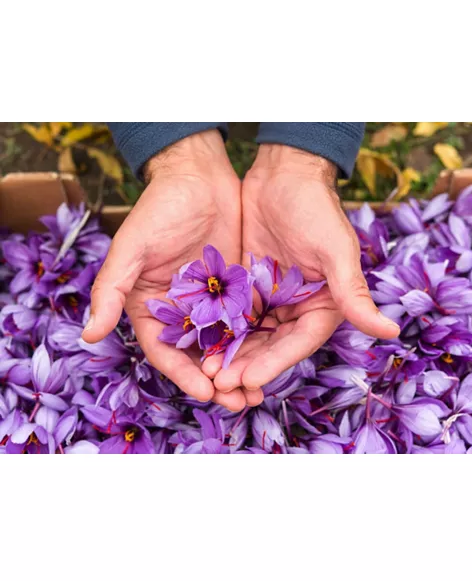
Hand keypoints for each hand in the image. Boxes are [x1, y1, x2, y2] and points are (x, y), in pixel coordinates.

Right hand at [82, 131, 261, 410]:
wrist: (199, 178)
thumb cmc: (158, 210)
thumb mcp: (131, 248)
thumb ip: (111, 289)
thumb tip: (88, 334)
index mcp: (150, 309)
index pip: (166, 353)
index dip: (184, 376)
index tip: (206, 393)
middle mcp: (180, 313)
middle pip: (198, 358)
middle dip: (218, 383)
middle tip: (241, 402)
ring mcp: (211, 305)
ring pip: (225, 347)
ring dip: (241, 370)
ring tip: (259, 392)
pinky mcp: (237, 292)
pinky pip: (248, 324)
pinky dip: (257, 344)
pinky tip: (274, 358)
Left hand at [207, 144, 399, 394]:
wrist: (283, 173)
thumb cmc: (316, 208)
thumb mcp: (335, 250)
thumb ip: (353, 293)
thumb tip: (391, 332)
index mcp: (325, 305)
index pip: (298, 343)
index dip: (275, 363)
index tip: (249, 379)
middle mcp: (298, 307)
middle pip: (271, 346)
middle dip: (247, 366)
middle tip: (219, 384)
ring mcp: (271, 298)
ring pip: (249, 336)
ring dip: (230, 355)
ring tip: (207, 373)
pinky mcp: (247, 286)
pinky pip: (232, 315)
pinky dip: (219, 331)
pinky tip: (199, 345)